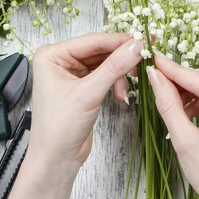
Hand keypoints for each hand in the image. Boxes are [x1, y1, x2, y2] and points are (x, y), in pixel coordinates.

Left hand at [29, 33, 141, 174]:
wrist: (57, 159)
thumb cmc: (60, 128)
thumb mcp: (89, 93)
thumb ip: (114, 67)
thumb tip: (137, 46)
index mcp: (53, 55)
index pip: (93, 41)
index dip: (120, 40)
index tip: (144, 39)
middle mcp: (61, 61)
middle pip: (100, 50)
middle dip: (122, 57)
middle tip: (146, 58)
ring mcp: (72, 74)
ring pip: (106, 63)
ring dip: (121, 73)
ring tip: (132, 84)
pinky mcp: (83, 87)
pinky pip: (105, 76)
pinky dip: (117, 83)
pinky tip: (122, 95)